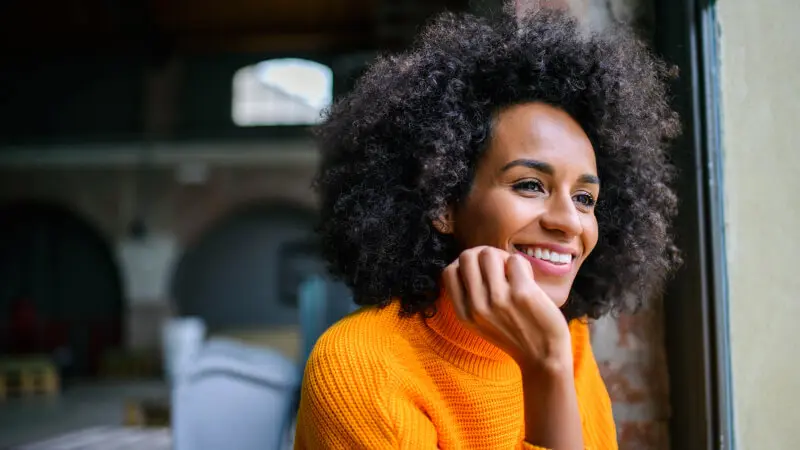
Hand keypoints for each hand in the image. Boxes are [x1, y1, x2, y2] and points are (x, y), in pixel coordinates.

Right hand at [442, 246, 571, 373]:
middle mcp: (477, 307)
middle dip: (483, 254)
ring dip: (503, 257)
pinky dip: (522, 265)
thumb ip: (471, 298)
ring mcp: (499, 300)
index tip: (480, 270)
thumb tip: (470, 259)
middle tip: (499, 266)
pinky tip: (528, 279)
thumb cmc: (515, 336)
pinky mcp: (522, 294)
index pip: (449, 272)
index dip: (464, 264)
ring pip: (489, 254)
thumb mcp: (481, 324)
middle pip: (467, 257)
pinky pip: (514, 260)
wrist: (544, 358)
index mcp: (465, 314)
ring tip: (513, 272)